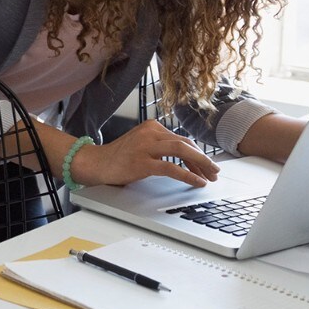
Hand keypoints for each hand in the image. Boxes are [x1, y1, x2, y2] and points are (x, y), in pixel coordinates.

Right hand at [73, 119, 220, 187]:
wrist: (94, 163)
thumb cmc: (118, 158)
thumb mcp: (142, 145)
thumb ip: (160, 147)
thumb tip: (187, 158)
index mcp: (151, 127)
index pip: (182, 139)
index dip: (198, 154)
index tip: (207, 166)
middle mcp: (150, 133)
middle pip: (185, 144)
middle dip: (203, 159)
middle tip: (214, 171)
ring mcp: (145, 147)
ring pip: (182, 151)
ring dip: (200, 164)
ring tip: (210, 176)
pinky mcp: (141, 162)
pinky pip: (171, 168)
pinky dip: (188, 175)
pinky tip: (197, 182)